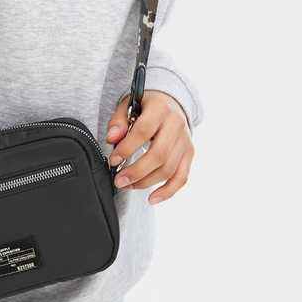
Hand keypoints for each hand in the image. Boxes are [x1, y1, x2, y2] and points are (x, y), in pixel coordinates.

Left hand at [106, 89, 194, 203]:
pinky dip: (167, 191)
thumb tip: (112, 139)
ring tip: (127, 185)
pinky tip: (152, 198)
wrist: (169, 102)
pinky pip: (181, 177)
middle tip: (119, 180)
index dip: (127, 148)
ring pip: (168, 169)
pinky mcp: (189, 153)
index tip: (113, 160)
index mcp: (160, 108)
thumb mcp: (128, 105)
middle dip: (136, 171)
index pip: (144, 130)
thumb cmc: (145, 105)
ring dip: (146, 182)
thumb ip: (118, 121)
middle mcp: (176, 124)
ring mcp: (185, 140)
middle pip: (159, 154)